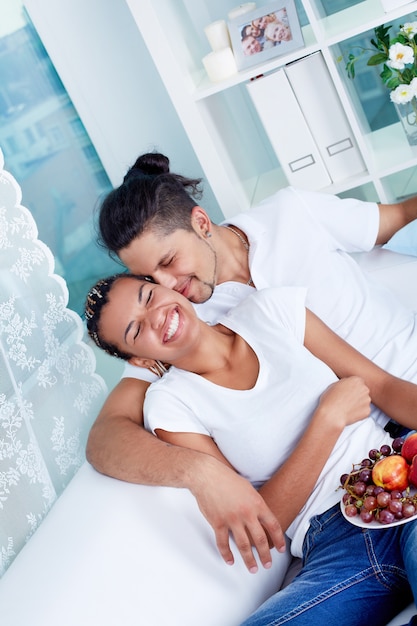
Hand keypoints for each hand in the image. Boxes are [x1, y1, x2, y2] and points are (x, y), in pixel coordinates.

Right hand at [189, 456, 285, 572]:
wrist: (207, 475)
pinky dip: (226, 554)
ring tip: (253, 568)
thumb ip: (256, 504)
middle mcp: (247, 513)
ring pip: (243, 545)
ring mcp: (232, 519)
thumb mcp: (248, 489)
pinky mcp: (218, 523)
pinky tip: (230, 560)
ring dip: (249, 559)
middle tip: (267, 565)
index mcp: (257, 503)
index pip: (273, 525)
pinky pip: (223, 543)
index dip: (279, 540)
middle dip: (265, 555)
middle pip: (260, 540)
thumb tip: (261, 517)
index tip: (281, 550)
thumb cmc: (227, 479)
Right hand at [318, 376, 370, 428]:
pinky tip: (350, 413)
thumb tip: (349, 385)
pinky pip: (364, 410)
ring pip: (364, 401)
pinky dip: (359, 412)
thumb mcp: (335, 384)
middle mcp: (365, 389)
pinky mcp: (368, 410)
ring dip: (358, 403)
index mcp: (357, 380)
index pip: (358, 382)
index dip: (352, 387)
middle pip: (363, 391)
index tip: (348, 391)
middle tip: (348, 400)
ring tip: (347, 407)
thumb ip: (346, 382)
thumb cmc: (330, 399)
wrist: (332, 414)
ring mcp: (367, 400)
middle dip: (357, 395)